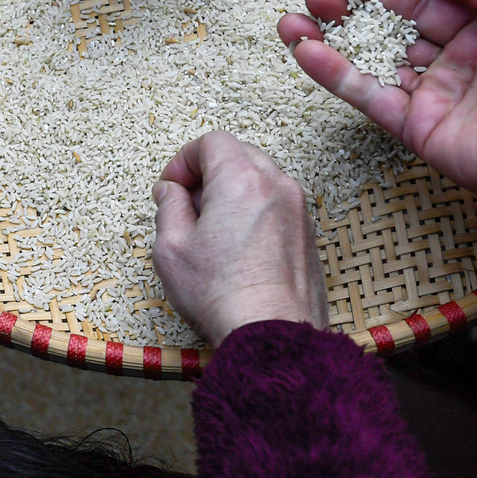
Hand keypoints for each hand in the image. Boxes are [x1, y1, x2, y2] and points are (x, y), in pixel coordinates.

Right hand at [150, 131, 327, 345]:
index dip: (184, 159)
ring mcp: (298, 210)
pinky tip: (238, 246)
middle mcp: (276, 186)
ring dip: (234, 190)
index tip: (172, 186)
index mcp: (241, 180)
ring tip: (212, 229)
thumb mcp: (172, 249)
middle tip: (188, 205)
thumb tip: (170, 192)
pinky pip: (278, 204)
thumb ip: (168, 208)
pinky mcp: (308, 235)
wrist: (272, 336)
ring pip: (262, 178)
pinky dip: (255, 210)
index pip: (212, 141)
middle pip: (240, 154)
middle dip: (209, 171)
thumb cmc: (222, 294)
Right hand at [280, 0, 476, 226]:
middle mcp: (459, 61)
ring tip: (296, 16)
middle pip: (391, 28)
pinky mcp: (417, 129)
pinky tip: (305, 49)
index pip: (425, 0)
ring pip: (372, 61)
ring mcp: (435, 96)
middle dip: (351, 7)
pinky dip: (334, 74)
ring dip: (332, 38)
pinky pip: (368, 96)